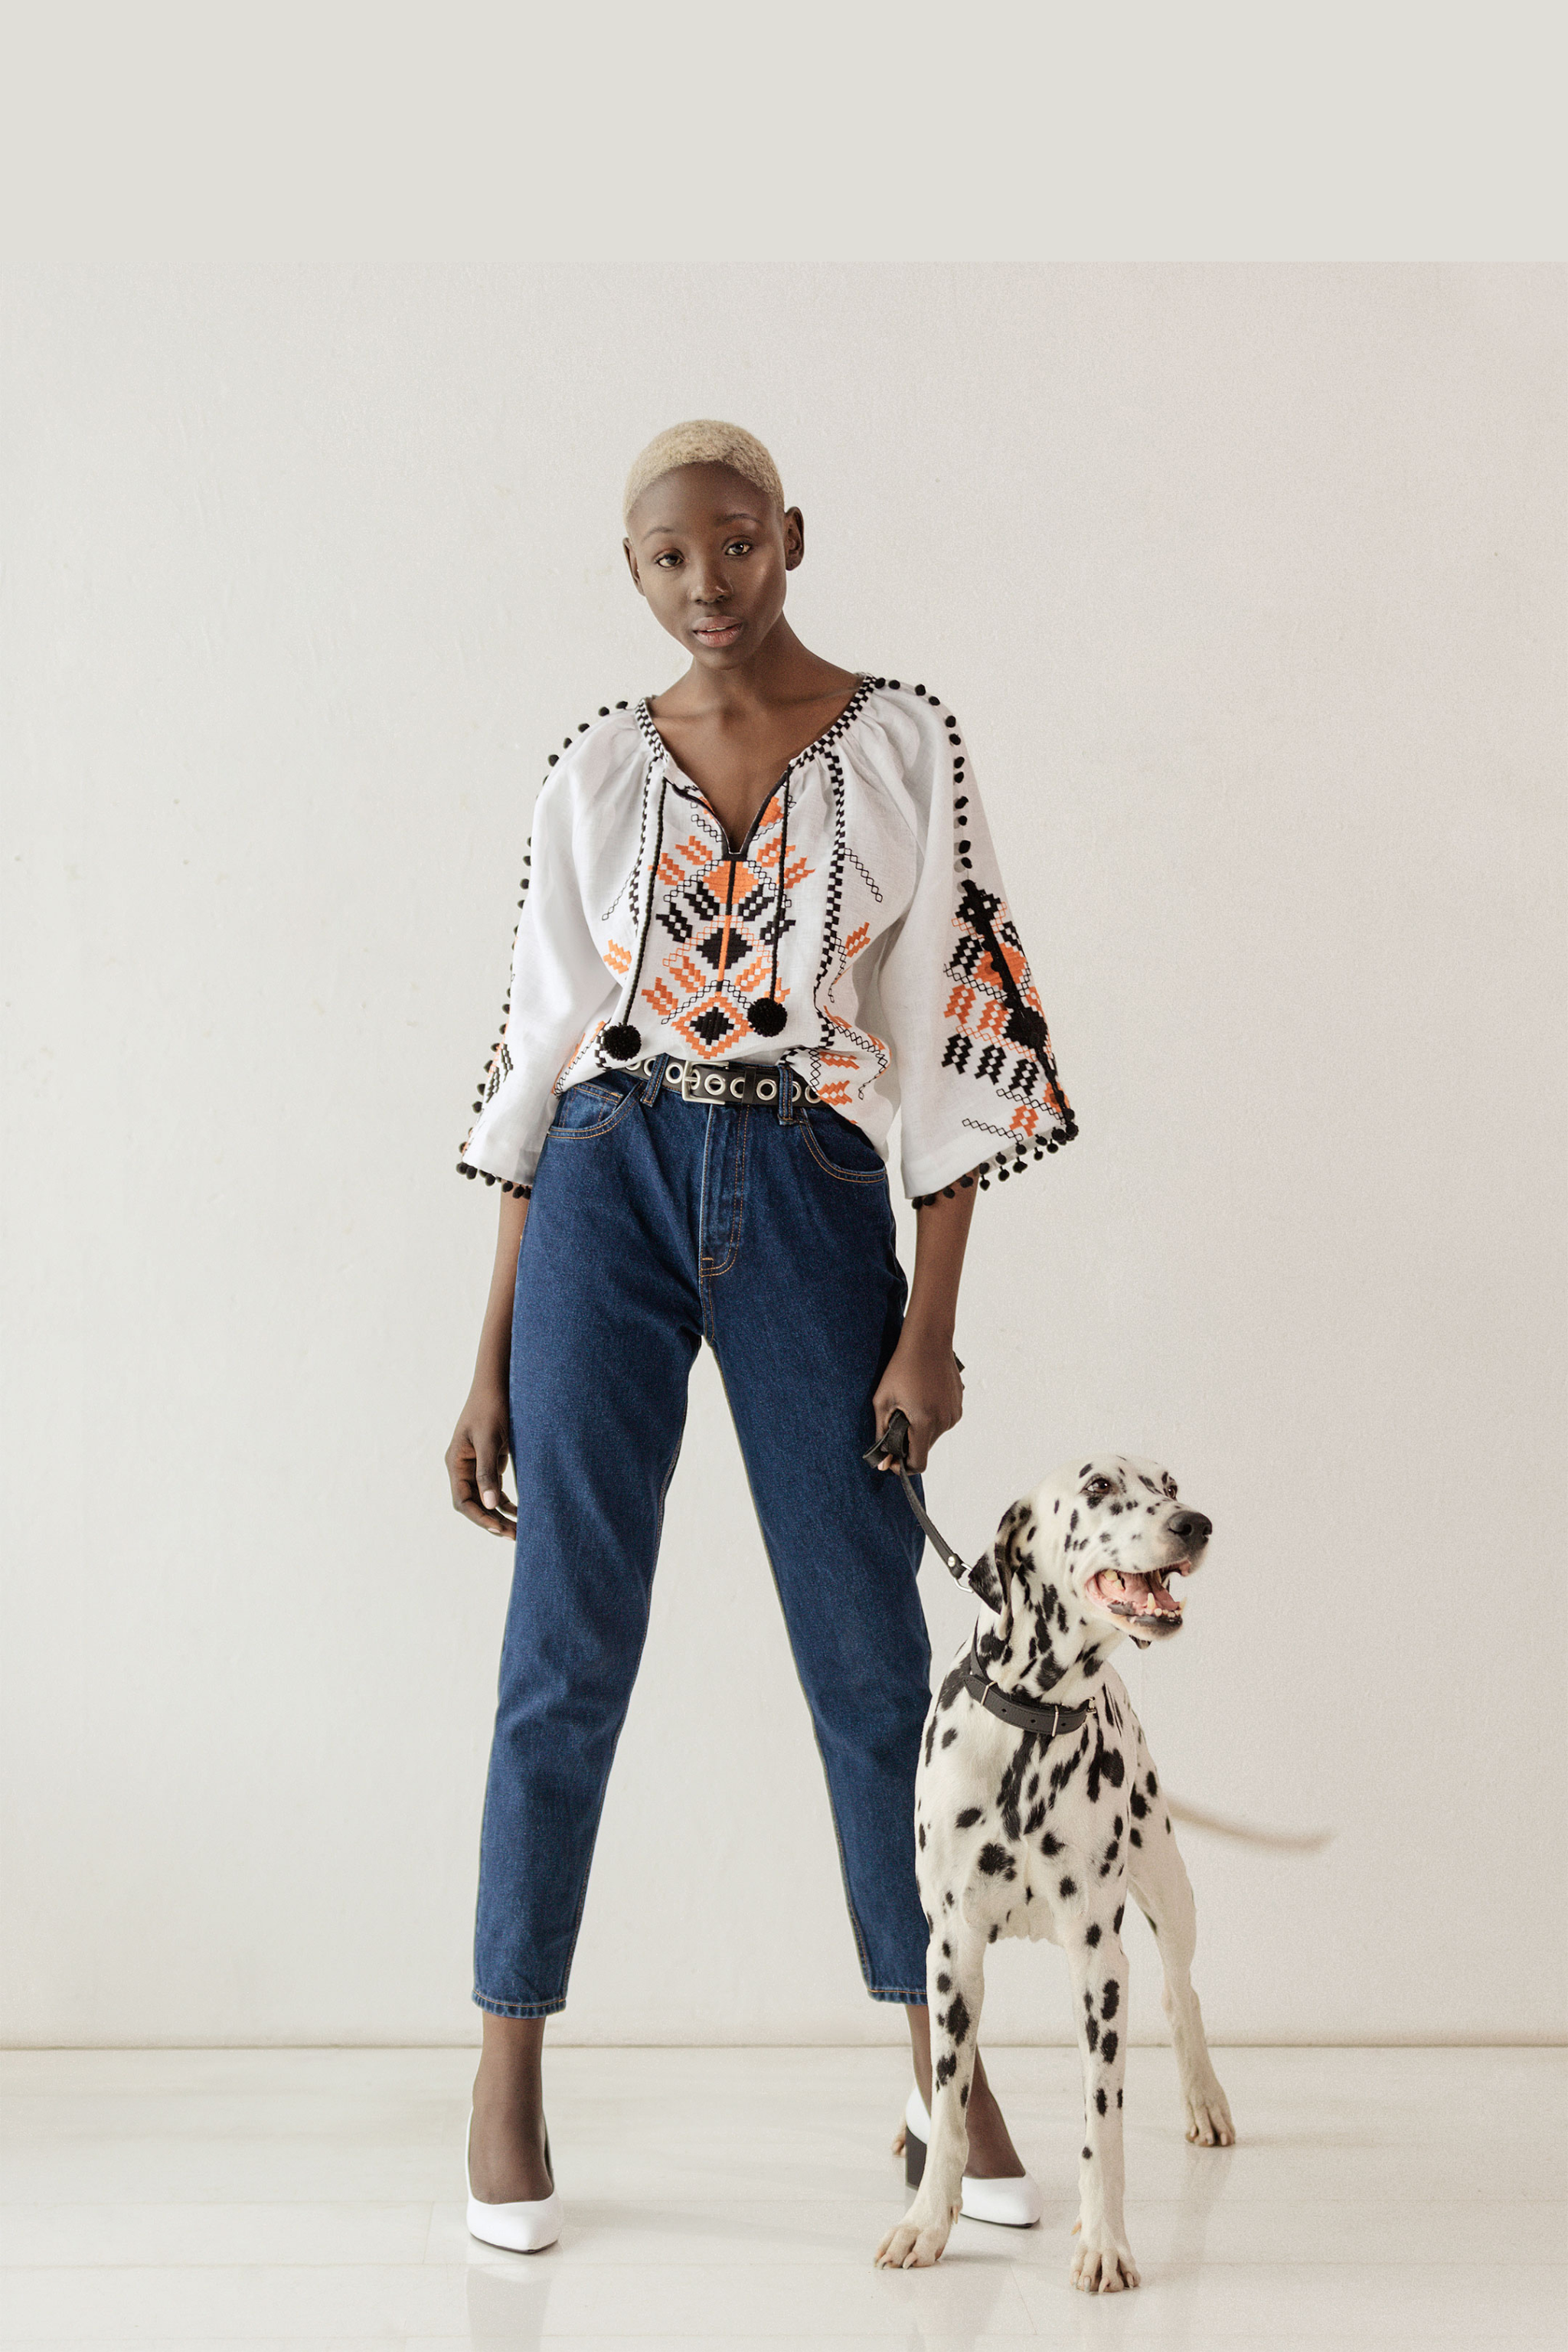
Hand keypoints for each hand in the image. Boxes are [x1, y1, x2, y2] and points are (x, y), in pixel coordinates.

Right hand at [445, 1380, 517, 1537]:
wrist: (498, 1384)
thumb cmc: (491, 1408)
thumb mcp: (490, 1440)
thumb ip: (488, 1472)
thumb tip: (490, 1504)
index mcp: (456, 1462)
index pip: (463, 1501)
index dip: (480, 1517)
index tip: (499, 1528)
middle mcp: (462, 1466)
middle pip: (473, 1503)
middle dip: (492, 1520)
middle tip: (515, 1535)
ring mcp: (475, 1464)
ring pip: (485, 1498)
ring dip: (500, 1514)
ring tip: (519, 1530)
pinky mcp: (489, 1461)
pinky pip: (494, 1487)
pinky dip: (505, 1500)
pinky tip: (520, 1511)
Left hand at [872, 1327, 963, 1471]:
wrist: (928, 1341)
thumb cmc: (901, 1368)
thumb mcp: (883, 1401)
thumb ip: (882, 1434)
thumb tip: (882, 1464)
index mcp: (924, 1421)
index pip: (918, 1463)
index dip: (902, 1466)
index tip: (891, 1457)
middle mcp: (944, 1421)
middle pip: (925, 1450)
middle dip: (909, 1445)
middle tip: (895, 1425)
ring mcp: (954, 1414)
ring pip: (934, 1437)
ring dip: (920, 1431)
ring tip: (908, 1407)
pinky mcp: (958, 1406)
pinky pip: (942, 1423)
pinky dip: (930, 1420)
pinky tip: (921, 1399)